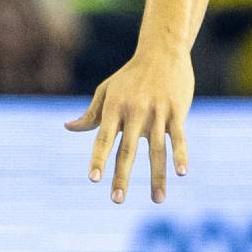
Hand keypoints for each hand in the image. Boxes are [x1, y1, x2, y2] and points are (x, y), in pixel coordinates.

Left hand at [64, 51, 193, 202]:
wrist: (162, 50)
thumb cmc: (130, 75)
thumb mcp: (107, 90)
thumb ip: (91, 114)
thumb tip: (68, 127)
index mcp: (115, 108)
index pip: (104, 138)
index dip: (99, 158)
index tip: (94, 179)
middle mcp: (134, 111)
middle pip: (127, 149)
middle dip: (122, 176)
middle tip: (116, 200)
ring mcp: (157, 112)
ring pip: (157, 150)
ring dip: (157, 176)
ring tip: (157, 200)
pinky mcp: (177, 111)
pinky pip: (179, 137)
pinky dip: (181, 155)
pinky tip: (182, 173)